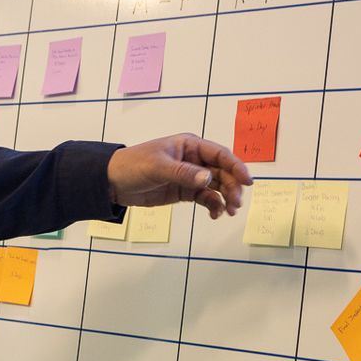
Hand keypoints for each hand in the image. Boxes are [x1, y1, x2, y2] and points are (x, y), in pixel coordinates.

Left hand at [107, 133, 251, 218]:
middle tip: (235, 204)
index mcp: (190, 145)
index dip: (236, 166)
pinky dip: (213, 206)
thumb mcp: (158, 167)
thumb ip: (183, 173)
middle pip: (222, 173)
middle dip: (232, 187)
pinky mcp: (184, 192)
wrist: (113, 183)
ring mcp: (190, 176)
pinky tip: (215, 215)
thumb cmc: (133, 166)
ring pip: (216, 187)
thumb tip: (207, 179)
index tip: (247, 181)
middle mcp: (194, 159)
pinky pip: (205, 199)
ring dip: (225, 198)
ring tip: (227, 212)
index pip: (220, 154)